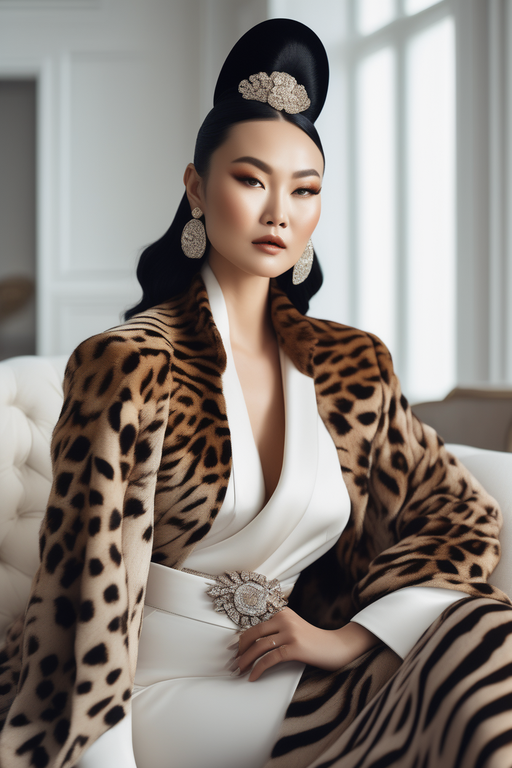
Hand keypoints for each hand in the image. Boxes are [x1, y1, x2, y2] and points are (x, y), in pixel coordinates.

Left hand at [233, 608, 378, 681]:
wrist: (337, 647)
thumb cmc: (314, 641)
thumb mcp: (294, 627)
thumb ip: (277, 629)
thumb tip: (254, 642)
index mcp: (282, 612)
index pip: (255, 623)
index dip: (242, 637)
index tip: (233, 649)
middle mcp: (285, 619)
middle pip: (254, 633)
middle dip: (241, 649)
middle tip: (234, 661)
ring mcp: (290, 632)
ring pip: (259, 646)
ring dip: (246, 660)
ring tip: (240, 670)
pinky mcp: (295, 647)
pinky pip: (270, 658)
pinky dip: (258, 668)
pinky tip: (253, 676)